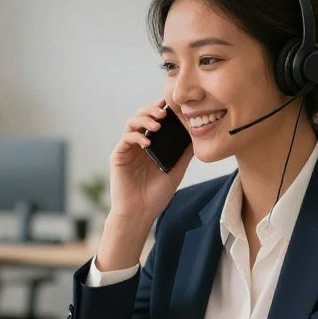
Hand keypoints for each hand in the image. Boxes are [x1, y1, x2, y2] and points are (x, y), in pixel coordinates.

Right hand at [96, 101, 192, 270]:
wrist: (140, 213)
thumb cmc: (157, 194)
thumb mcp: (177, 170)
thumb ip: (184, 152)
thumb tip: (199, 134)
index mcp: (152, 144)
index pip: (156, 119)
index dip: (163, 110)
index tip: (175, 106)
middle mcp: (138, 143)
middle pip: (142, 115)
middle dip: (152, 110)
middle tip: (165, 112)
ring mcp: (127, 149)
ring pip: (131, 122)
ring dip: (144, 119)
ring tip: (157, 124)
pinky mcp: (118, 156)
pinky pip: (126, 138)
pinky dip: (137, 136)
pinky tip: (148, 143)